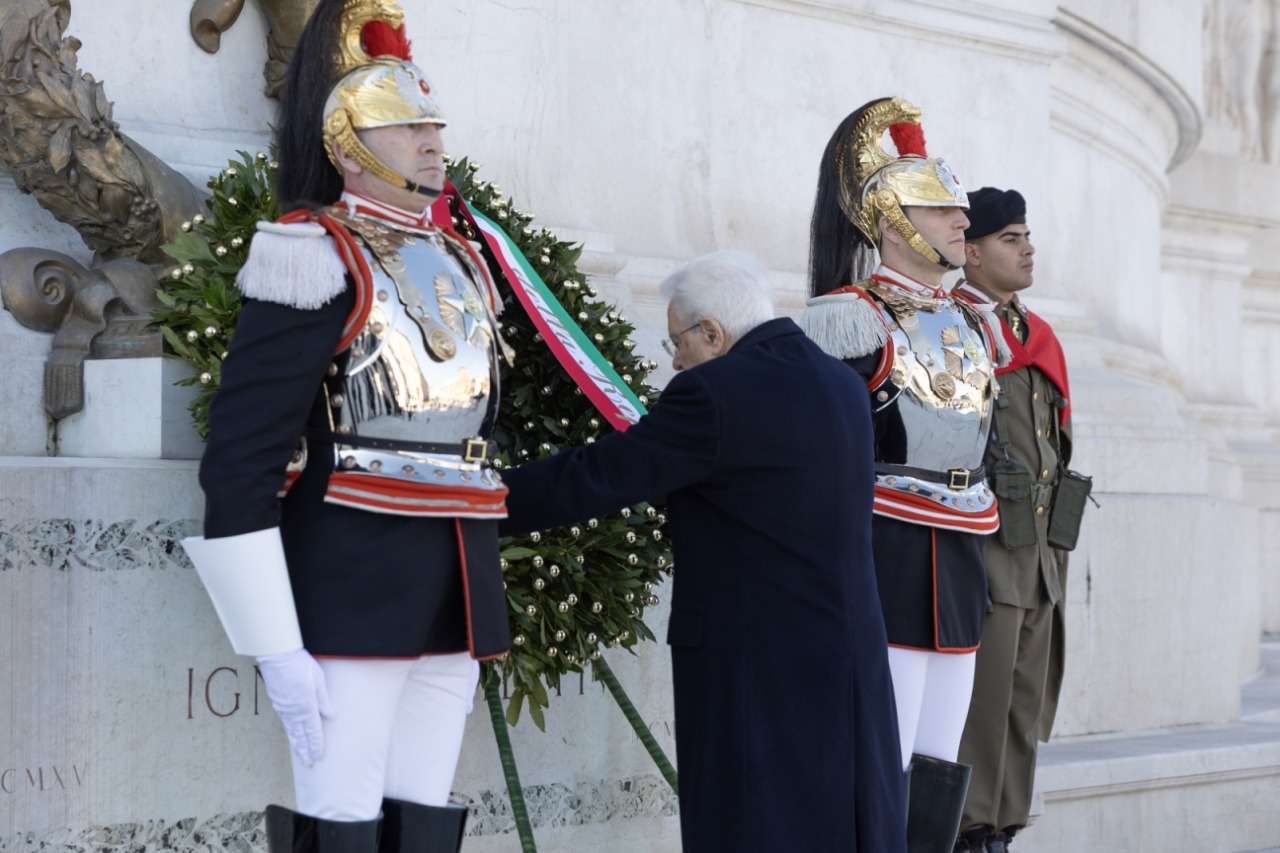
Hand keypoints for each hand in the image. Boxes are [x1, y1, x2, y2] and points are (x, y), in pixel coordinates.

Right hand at [255, 648, 333, 766]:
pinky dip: (290, 733)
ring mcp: (284, 709)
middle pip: (300, 736)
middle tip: (309, 764)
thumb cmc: (300, 665)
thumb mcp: (319, 680)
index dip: (316, 745)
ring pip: (291, 731)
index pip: (313, 731)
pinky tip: (292, 736)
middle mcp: (294, 711)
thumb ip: (324, 700)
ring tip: (301, 755)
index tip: (318, 757)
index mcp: (306, 706)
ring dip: (297, 744)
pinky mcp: (277, 704)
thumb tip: (331, 716)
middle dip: (305, 751)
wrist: (277, 656)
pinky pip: (285, 723)